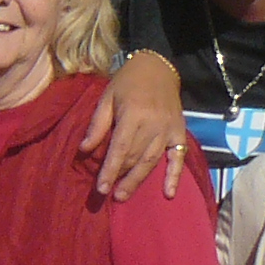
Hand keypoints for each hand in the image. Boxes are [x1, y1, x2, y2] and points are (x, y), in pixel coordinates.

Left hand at [84, 51, 193, 198]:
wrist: (159, 67)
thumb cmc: (128, 82)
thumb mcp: (107, 97)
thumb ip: (98, 124)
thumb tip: (84, 150)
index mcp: (134, 115)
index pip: (120, 149)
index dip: (110, 170)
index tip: (101, 188)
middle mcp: (153, 125)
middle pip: (136, 158)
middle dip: (122, 178)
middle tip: (111, 197)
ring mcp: (169, 130)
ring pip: (152, 161)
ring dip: (138, 180)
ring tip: (124, 195)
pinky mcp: (180, 132)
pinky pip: (178, 157)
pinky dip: (175, 176)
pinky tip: (169, 193)